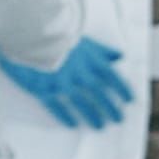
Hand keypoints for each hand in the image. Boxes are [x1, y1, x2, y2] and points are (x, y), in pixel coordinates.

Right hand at [0, 35, 133, 127]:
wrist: (29, 33)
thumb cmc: (57, 34)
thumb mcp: (83, 38)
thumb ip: (102, 50)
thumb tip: (119, 56)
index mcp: (89, 58)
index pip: (112, 76)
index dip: (123, 89)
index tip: (130, 100)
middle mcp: (78, 72)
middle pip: (99, 93)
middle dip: (111, 107)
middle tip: (119, 119)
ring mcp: (61, 81)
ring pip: (80, 102)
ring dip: (92, 115)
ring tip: (100, 125)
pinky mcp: (43, 88)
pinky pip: (56, 105)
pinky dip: (65, 115)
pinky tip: (72, 124)